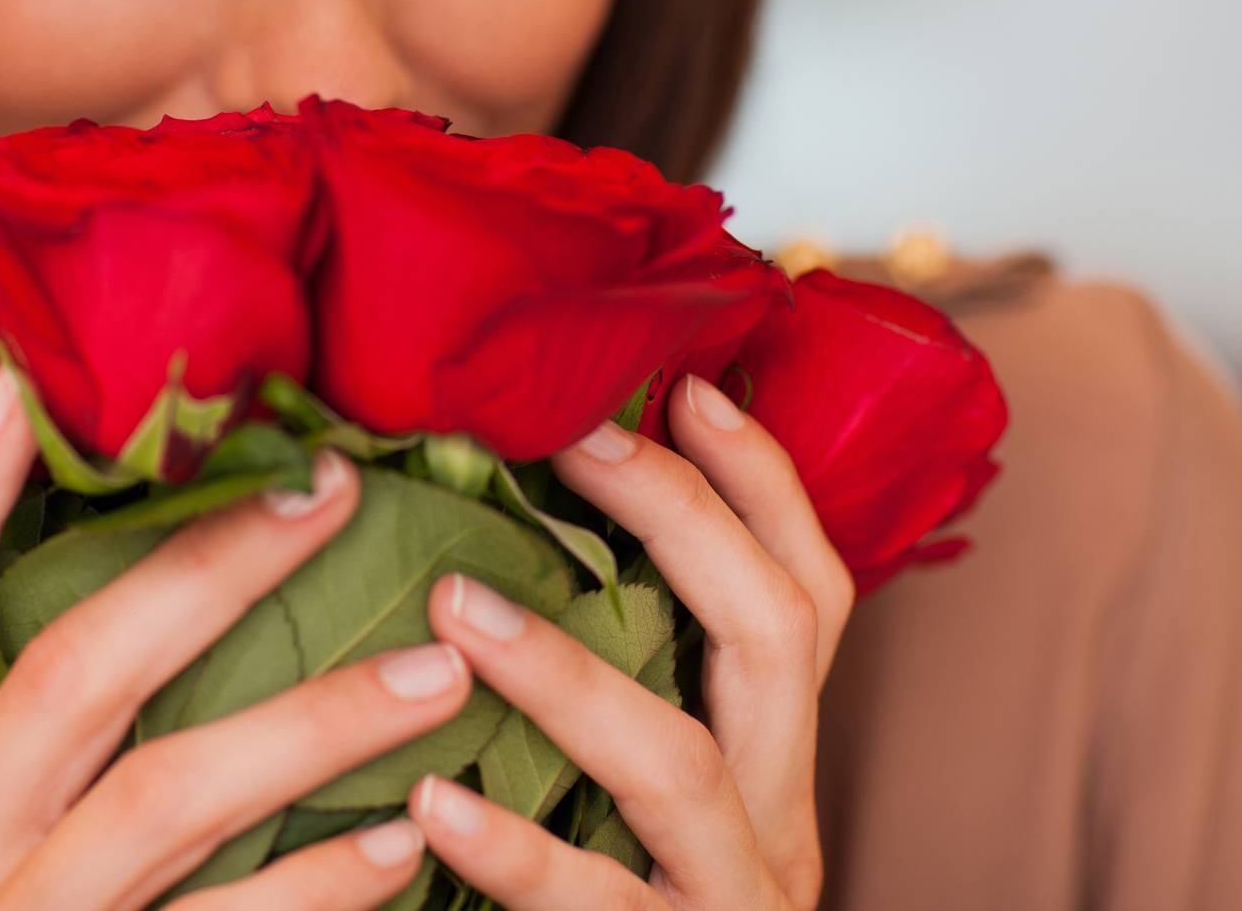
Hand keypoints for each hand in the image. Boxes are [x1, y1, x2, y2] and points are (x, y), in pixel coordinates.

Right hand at [0, 364, 467, 909]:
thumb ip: (22, 739)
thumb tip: (160, 576)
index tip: (20, 391)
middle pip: (70, 678)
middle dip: (206, 569)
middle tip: (333, 485)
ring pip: (166, 799)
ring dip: (313, 721)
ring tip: (440, 667)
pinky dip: (318, 889)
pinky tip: (407, 845)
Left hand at [414, 372, 854, 908]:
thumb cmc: (628, 906)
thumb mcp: (644, 792)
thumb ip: (623, 685)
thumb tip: (501, 538)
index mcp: (774, 758)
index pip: (810, 591)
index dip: (765, 483)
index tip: (690, 382)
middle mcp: (777, 822)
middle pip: (776, 640)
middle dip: (684, 520)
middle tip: (571, 438)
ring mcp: (731, 907)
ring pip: (683, 770)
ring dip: (569, 675)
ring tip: (455, 607)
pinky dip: (515, 854)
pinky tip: (431, 803)